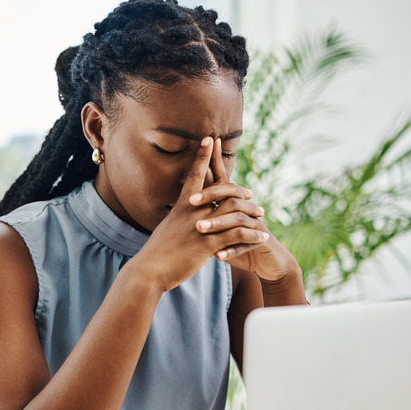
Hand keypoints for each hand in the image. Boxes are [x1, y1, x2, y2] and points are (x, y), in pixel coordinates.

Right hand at [128, 137, 270, 292]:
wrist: (148, 270)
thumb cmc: (155, 253)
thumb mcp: (166, 230)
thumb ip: (177, 221)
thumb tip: (181, 219)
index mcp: (181, 206)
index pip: (194, 175)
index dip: (202, 155)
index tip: (210, 139)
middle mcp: (192, 212)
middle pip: (222, 190)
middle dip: (240, 188)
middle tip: (251, 193)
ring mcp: (201, 227)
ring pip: (234, 211)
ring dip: (251, 212)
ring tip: (262, 215)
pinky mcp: (208, 244)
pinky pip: (237, 235)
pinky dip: (252, 234)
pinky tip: (262, 236)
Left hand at [191, 138, 298, 280]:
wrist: (266, 260)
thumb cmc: (236, 241)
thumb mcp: (221, 226)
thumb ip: (208, 213)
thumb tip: (185, 196)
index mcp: (233, 203)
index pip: (222, 181)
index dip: (214, 164)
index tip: (200, 151)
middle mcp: (245, 209)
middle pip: (230, 195)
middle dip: (211, 196)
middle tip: (191, 201)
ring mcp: (254, 224)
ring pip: (237, 219)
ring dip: (218, 223)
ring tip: (199, 228)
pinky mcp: (261, 241)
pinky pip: (246, 244)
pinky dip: (231, 250)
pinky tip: (217, 256)